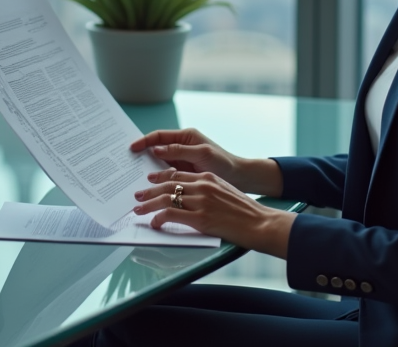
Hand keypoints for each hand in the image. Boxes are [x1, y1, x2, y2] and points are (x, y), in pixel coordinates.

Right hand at [129, 129, 282, 195]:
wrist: (239, 178)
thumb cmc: (224, 163)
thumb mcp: (202, 155)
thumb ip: (179, 151)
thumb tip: (156, 149)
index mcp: (186, 136)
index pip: (159, 136)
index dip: (143, 141)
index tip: (131, 148)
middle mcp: (182, 146)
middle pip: (156, 148)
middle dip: (141, 155)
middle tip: (125, 163)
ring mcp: (182, 160)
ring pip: (159, 163)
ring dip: (147, 169)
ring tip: (132, 177)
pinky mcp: (183, 173)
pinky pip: (166, 174)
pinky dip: (157, 179)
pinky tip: (149, 187)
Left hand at [133, 169, 294, 257]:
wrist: (260, 222)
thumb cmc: (245, 212)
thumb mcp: (226, 192)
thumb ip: (208, 190)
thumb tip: (191, 197)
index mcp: (208, 178)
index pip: (177, 174)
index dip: (160, 178)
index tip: (150, 181)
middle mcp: (203, 186)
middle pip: (168, 185)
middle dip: (149, 191)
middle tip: (138, 195)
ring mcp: (201, 201)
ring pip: (165, 199)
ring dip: (148, 205)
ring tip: (138, 209)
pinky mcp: (201, 218)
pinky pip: (171, 215)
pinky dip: (159, 218)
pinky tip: (154, 223)